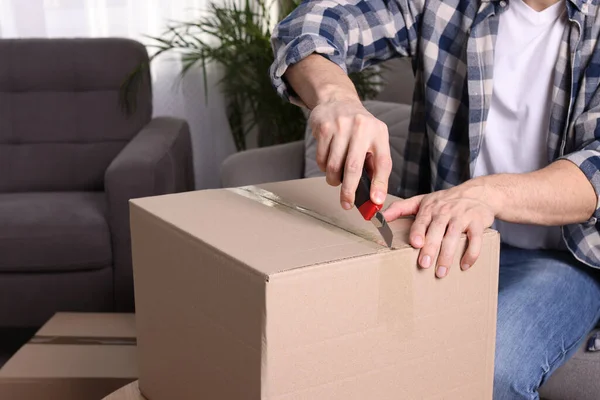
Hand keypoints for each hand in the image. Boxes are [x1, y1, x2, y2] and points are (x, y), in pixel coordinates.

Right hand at [309, 98, 391, 209]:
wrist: (338, 101)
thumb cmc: (359, 128)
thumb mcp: (374, 140)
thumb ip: (375, 165)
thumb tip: (374, 196)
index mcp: (379, 133)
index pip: (383, 162)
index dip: (380, 184)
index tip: (376, 201)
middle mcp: (362, 127)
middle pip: (353, 167)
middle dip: (349, 191)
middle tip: (347, 204)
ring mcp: (341, 127)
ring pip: (333, 166)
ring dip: (333, 179)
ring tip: (336, 177)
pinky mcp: (324, 128)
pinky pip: (321, 159)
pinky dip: (323, 167)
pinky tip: (328, 160)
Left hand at [382, 180, 496, 277]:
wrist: (477, 193)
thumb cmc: (445, 201)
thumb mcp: (421, 200)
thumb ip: (400, 208)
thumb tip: (379, 217)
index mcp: (430, 207)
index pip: (422, 219)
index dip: (419, 231)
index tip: (416, 243)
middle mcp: (446, 211)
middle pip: (437, 230)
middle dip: (431, 248)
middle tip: (424, 264)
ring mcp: (462, 216)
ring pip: (454, 237)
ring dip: (448, 256)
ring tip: (441, 272)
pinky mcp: (478, 222)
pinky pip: (476, 239)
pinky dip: (471, 253)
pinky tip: (464, 265)